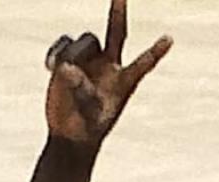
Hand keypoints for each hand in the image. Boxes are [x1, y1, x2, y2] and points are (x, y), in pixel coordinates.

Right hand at [43, 0, 171, 144]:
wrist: (71, 132)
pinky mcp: (70, 59)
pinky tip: (49, 68)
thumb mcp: (85, 114)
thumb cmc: (85, 128)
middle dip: (118, 13)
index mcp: (124, 82)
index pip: (142, 63)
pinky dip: (56, 52)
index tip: (169, 39)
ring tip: (63, 76)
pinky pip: (63, 42)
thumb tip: (67, 68)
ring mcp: (90, 61)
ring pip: (84, 40)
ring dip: (73, 54)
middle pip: (116, 33)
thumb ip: (79, 90)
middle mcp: (109, 66)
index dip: (155, 52)